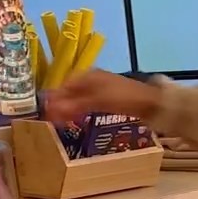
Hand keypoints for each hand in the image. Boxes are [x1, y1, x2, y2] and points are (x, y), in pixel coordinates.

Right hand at [42, 70, 160, 127]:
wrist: (152, 103)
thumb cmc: (124, 98)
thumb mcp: (97, 101)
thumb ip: (74, 105)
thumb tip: (49, 111)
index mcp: (87, 75)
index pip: (63, 87)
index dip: (53, 100)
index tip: (45, 115)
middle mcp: (92, 79)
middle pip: (70, 92)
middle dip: (60, 105)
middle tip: (52, 122)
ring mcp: (101, 88)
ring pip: (78, 98)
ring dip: (70, 109)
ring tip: (62, 123)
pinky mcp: (109, 99)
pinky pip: (88, 104)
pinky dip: (81, 111)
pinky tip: (79, 119)